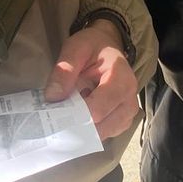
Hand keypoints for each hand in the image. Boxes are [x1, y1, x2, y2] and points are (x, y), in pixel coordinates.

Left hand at [43, 19, 138, 139]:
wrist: (107, 46)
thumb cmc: (92, 46)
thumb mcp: (75, 48)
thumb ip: (64, 69)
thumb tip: (53, 97)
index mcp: (121, 78)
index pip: (98, 108)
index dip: (75, 113)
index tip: (56, 110)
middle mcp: (129, 99)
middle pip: (101, 126)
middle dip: (77, 123)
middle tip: (59, 114)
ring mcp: (128, 113)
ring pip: (102, 134)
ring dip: (83, 128)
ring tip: (71, 110)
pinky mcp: (122, 121)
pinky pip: (104, 134)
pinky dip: (89, 130)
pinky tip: (80, 115)